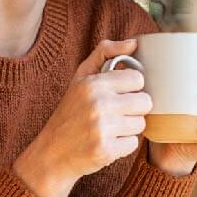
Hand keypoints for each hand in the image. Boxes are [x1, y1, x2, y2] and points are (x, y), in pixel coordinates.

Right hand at [13, 38, 152, 196]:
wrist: (51, 153)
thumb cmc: (69, 112)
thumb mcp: (80, 78)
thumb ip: (105, 53)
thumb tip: (134, 42)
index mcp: (93, 84)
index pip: (137, 79)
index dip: (131, 88)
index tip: (119, 94)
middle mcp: (98, 104)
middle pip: (145, 102)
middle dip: (134, 108)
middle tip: (116, 113)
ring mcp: (102, 128)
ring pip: (141, 124)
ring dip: (128, 127)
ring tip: (109, 128)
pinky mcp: (106, 151)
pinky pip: (133, 144)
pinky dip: (123, 145)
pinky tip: (106, 142)